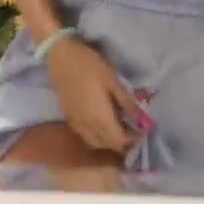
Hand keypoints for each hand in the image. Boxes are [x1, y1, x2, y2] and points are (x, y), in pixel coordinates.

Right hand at [44, 37, 146, 153]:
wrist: (60, 57)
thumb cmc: (90, 65)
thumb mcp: (113, 81)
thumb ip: (127, 103)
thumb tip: (142, 119)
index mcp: (101, 118)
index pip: (120, 141)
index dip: (133, 140)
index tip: (142, 130)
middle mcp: (87, 127)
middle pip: (108, 145)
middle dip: (122, 142)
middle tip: (133, 128)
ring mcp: (76, 124)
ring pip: (95, 143)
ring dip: (109, 141)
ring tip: (118, 127)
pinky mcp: (68, 118)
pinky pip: (85, 136)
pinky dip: (97, 136)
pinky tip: (102, 123)